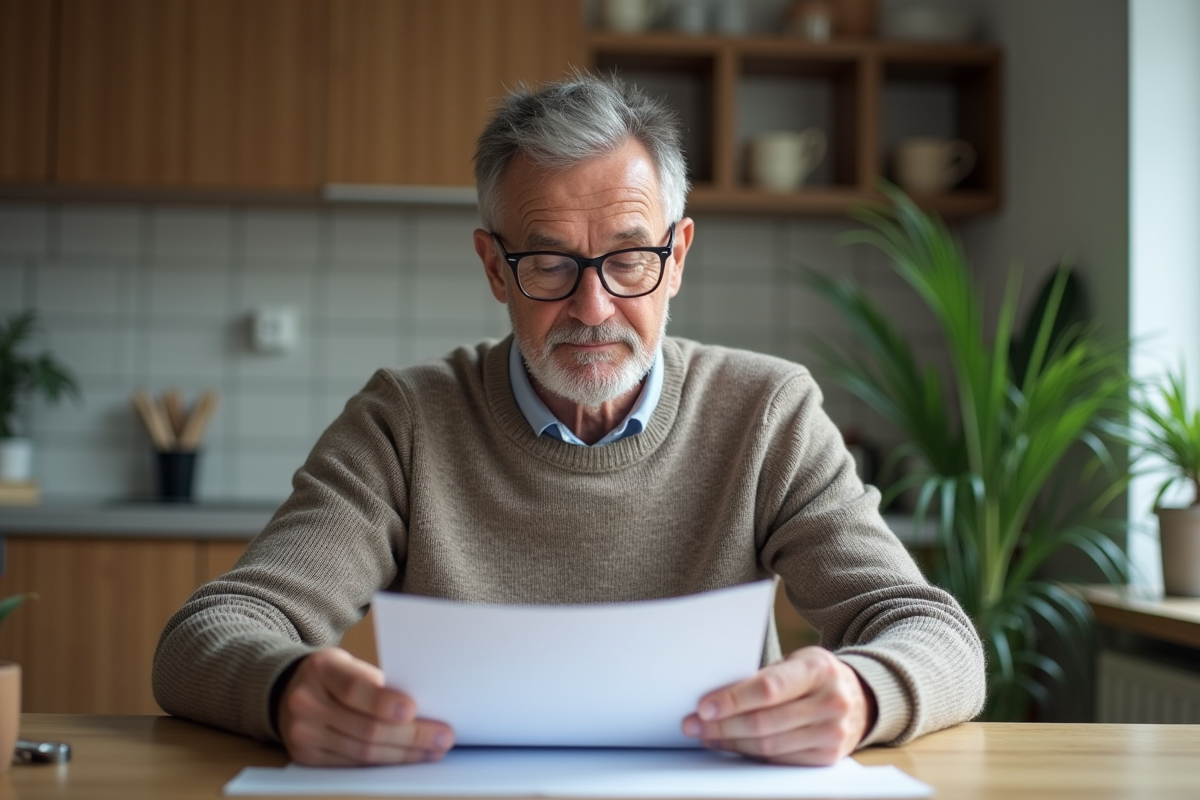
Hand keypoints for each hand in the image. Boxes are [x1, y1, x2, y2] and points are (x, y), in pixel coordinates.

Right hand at [276, 647, 453, 765]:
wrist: (289, 691)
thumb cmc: (334, 675)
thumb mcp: (349, 663)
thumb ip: (376, 682)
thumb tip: (423, 708)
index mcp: (321, 669)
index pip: (354, 688)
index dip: (384, 702)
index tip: (413, 710)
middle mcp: (306, 702)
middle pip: (365, 728)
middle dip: (410, 736)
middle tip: (442, 738)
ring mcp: (302, 734)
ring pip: (362, 752)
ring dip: (404, 754)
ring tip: (433, 751)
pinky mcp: (307, 757)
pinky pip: (353, 765)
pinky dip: (384, 763)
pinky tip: (407, 758)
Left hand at [681, 646, 875, 765]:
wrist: (860, 697)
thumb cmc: (814, 676)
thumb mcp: (796, 662)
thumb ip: (765, 677)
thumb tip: (716, 696)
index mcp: (818, 669)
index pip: (768, 688)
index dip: (732, 699)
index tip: (703, 707)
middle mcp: (830, 702)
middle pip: (764, 722)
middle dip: (722, 725)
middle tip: (693, 725)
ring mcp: (833, 733)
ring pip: (768, 746)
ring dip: (730, 742)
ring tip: (705, 736)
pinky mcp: (828, 756)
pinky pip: (779, 760)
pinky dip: (750, 754)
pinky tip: (732, 745)